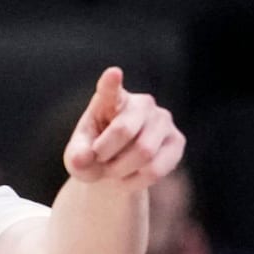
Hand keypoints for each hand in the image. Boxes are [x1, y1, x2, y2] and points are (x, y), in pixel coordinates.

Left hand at [63, 67, 184, 190]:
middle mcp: (141, 103)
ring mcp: (162, 119)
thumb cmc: (93, 156)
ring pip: (144, 152)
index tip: (113, 73)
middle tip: (98, 162)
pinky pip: (156, 168)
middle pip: (124, 130)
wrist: (116, 171)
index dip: (111, 82)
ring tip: (112, 171)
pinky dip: (136, 181)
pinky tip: (129, 177)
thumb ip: (77, 157)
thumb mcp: (77, 158)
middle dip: (105, 155)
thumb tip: (83, 159)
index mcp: (110, 100)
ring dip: (120, 170)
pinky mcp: (177, 140)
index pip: (110, 89)